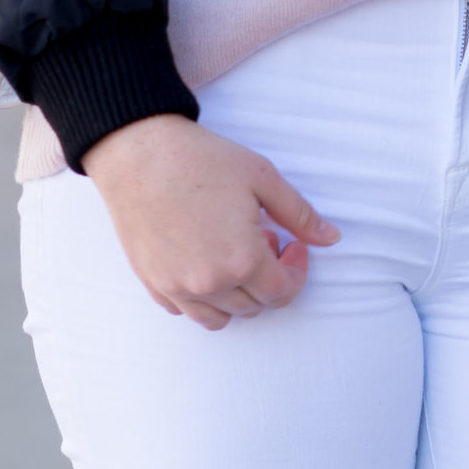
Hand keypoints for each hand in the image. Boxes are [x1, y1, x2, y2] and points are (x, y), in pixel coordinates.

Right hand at [82, 113, 337, 327]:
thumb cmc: (200, 159)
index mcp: (243, 260)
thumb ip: (300, 214)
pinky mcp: (152, 283)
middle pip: (254, 307)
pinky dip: (202, 297)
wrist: (137, 151)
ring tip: (232, 254)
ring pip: (220, 317)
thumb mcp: (262, 177)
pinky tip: (203, 261)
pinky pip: (186, 310)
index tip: (292, 244)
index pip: (282, 292)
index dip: (296, 270)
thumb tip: (330, 238)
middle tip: (263, 239)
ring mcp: (177, 287)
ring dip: (237, 295)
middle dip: (268, 278)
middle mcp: (210, 283)